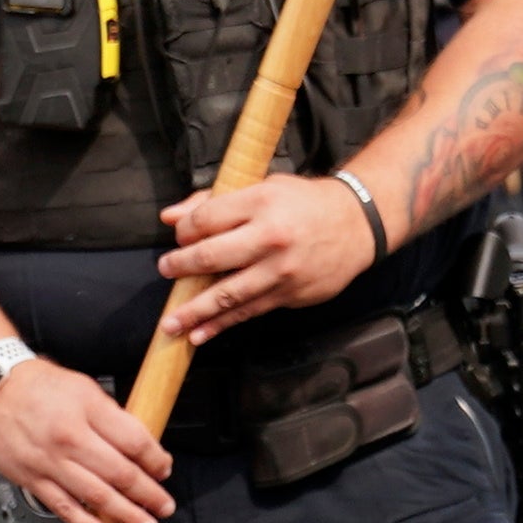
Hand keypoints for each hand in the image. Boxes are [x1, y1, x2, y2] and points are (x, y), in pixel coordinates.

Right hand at [0, 351, 173, 522]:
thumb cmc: (37, 385)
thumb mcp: (83, 387)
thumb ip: (111, 416)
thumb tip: (139, 445)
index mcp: (87, 410)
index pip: (133, 441)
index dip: (155, 460)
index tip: (164, 470)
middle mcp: (70, 438)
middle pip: (119, 472)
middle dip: (148, 494)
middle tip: (164, 506)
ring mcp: (50, 462)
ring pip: (96, 495)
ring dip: (126, 514)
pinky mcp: (33, 480)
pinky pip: (64, 507)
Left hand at [155, 171, 381, 337]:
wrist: (356, 224)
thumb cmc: (304, 203)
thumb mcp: (263, 187)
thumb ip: (214, 201)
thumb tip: (169, 218)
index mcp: (261, 203)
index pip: (206, 220)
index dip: (184, 231)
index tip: (179, 237)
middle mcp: (270, 237)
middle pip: (211, 257)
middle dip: (180, 267)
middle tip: (165, 270)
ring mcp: (280, 270)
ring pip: (227, 294)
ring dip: (194, 311)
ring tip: (170, 324)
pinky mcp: (289, 294)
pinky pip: (248, 312)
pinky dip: (221, 326)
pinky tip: (199, 334)